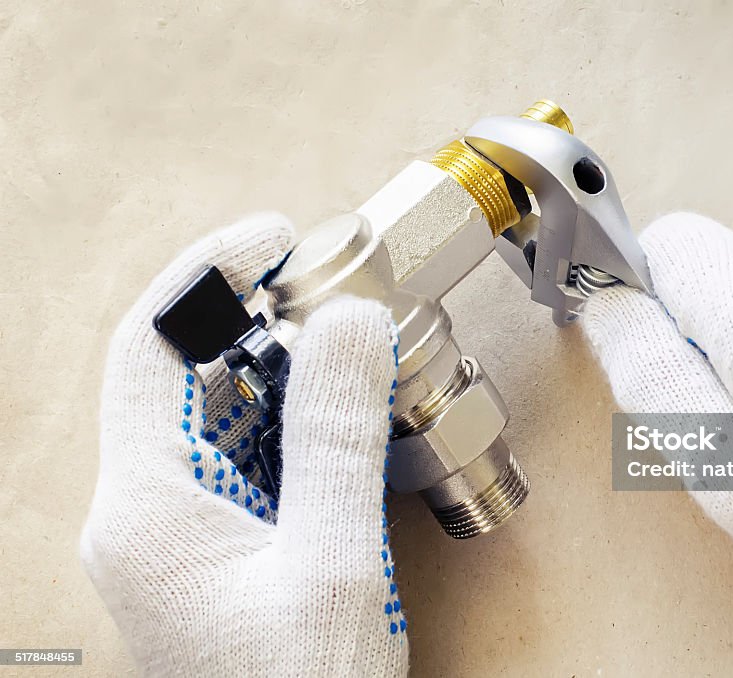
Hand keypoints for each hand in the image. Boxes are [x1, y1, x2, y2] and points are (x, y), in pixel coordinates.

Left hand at [80, 214, 408, 676]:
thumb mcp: (330, 562)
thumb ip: (333, 436)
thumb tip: (345, 323)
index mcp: (148, 505)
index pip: (152, 346)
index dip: (208, 274)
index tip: (275, 237)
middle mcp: (148, 511)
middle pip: (187, 373)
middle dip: (261, 322)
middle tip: (335, 295)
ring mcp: (182, 533)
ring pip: (224, 414)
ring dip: (287, 374)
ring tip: (354, 355)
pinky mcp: (221, 550)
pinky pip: (251, 459)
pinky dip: (298, 425)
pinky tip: (348, 422)